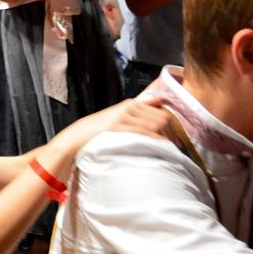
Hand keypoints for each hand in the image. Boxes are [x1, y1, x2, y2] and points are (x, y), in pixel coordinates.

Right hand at [50, 95, 170, 160]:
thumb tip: (158, 103)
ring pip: (156, 124)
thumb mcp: (119, 117)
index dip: (171, 125)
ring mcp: (123, 116)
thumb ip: (138, 111)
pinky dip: (154, 140)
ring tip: (167, 150)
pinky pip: (143, 132)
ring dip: (164, 138)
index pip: (161, 111)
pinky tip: (159, 148)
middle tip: (173, 146)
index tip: (174, 138)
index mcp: (131, 104)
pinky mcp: (118, 126)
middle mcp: (129, 107)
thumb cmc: (99, 131)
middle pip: (161, 117)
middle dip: (170, 132)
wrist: (78, 138)